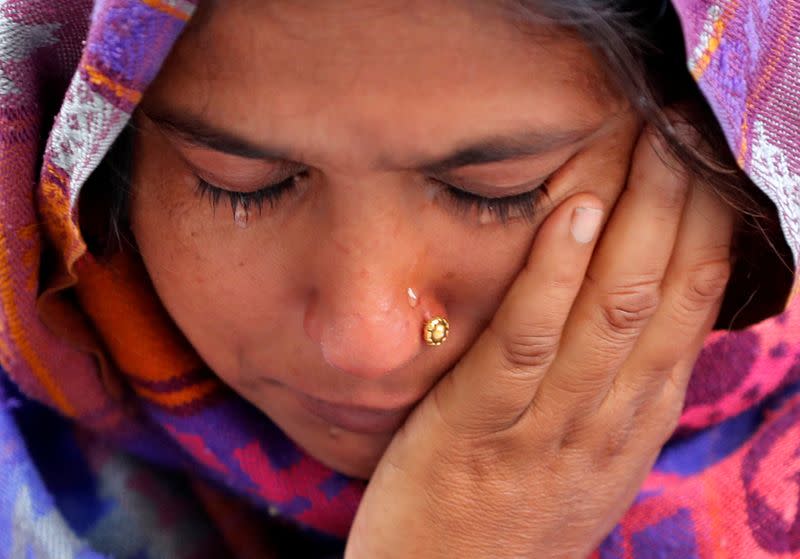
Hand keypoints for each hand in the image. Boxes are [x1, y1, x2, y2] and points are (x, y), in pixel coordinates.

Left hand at [345, 126, 734, 557]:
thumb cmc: (514, 514)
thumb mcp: (587, 457)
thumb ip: (617, 387)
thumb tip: (643, 311)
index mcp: (635, 420)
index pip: (692, 309)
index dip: (709, 231)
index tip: (708, 165)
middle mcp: (607, 419)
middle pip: (662, 297)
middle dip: (681, 206)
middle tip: (685, 126)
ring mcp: (546, 425)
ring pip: (610, 312)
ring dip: (633, 221)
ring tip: (647, 144)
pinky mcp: (477, 426)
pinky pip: (525, 342)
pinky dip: (553, 274)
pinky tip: (572, 211)